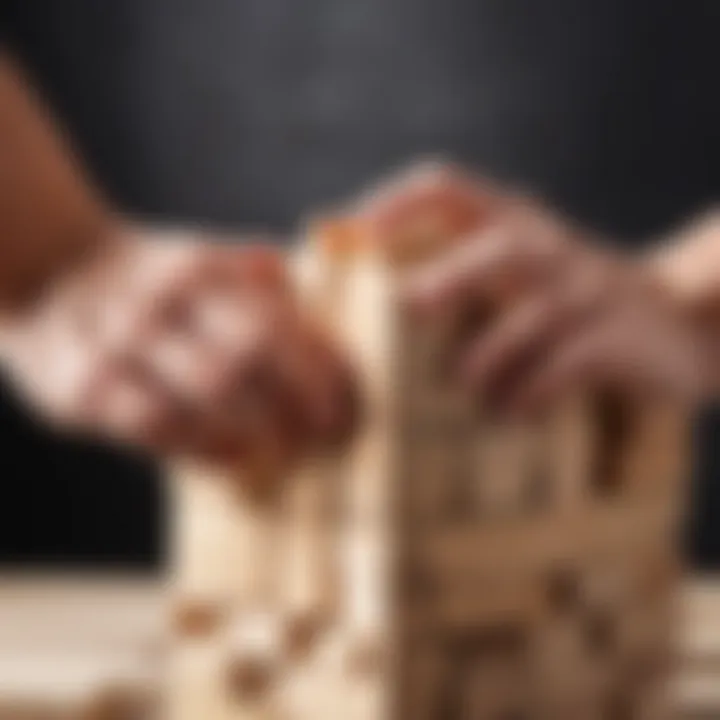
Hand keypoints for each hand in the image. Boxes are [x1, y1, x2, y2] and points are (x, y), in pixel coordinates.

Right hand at [0, 225, 356, 467]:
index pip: (270, 325)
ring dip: (253, 435)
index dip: (316, 371)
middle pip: (240, 366)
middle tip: (326, 438)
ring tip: (287, 453)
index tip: (346, 404)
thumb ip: (260, 282)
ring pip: (199, 404)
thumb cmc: (153, 277)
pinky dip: (201, 450)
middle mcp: (158, 305)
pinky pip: (152, 431)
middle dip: (294, 410)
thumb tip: (318, 306)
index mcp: (200, 271)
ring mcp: (116, 347)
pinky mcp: (80, 390)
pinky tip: (233, 459)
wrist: (54, 269)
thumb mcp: (205, 258)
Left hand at [362, 163, 710, 413]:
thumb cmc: (575, 304)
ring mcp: (589, 292)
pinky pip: (568, 365)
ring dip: (488, 357)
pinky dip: (531, 393)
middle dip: (452, 277)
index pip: (451, 188)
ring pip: (533, 316)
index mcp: (517, 223)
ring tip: (465, 389)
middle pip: (501, 247)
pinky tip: (511, 414)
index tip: (359, 233)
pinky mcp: (618, 340)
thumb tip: (383, 312)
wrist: (682, 323)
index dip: (399, 203)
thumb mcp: (528, 271)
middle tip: (412, 307)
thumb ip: (469, 274)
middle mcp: (552, 249)